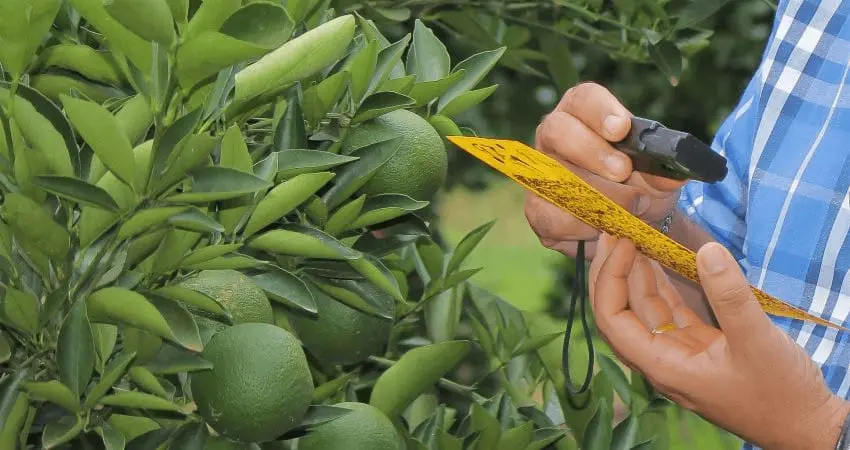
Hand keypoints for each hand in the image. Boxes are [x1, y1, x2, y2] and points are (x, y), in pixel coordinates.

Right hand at [525, 83, 685, 258]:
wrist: (630, 225)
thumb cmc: (639, 185)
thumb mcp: (659, 177)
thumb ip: (664, 171)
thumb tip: (671, 171)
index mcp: (582, 115)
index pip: (583, 98)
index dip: (600, 110)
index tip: (622, 128)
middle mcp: (553, 138)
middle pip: (558, 130)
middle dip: (592, 151)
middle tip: (623, 171)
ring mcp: (539, 173)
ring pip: (554, 177)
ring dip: (596, 195)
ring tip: (630, 208)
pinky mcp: (536, 210)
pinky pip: (552, 216)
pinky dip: (583, 225)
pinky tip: (605, 226)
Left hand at [588, 234, 849, 449]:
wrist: (807, 426)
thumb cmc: (780, 394)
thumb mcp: (757, 341)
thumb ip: (730, 296)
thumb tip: (707, 250)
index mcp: (662, 365)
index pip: (613, 319)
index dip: (609, 279)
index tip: (621, 243)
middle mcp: (662, 360)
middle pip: (619, 313)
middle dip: (612, 273)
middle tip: (612, 232)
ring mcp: (680, 354)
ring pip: (645, 311)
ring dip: (636, 276)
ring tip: (631, 238)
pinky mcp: (700, 348)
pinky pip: (671, 313)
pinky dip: (663, 286)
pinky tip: (660, 261)